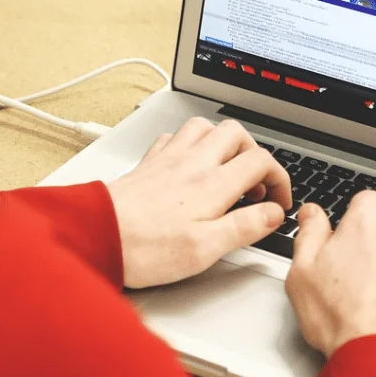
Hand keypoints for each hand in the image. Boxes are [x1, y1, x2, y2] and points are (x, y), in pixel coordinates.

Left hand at [108, 118, 291, 288]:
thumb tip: (273, 215)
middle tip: (255, 183)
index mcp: (213, 184)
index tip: (278, 201)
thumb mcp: (206, 249)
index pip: (261, 161)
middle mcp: (192, 163)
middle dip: (254, 153)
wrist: (95, 234)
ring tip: (226, 168)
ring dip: (222, 142)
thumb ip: (245, 227)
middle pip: (236, 134)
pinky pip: (173, 138)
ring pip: (204, 127)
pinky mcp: (148, 164)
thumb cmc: (145, 247)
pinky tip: (188, 164)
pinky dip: (188, 144)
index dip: (280, 178)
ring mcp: (168, 159)